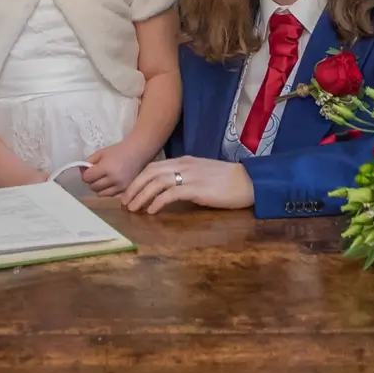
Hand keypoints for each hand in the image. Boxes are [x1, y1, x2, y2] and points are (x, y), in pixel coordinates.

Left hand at [81, 142, 153, 197]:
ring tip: (104, 179)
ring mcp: (121, 187)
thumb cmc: (118, 151)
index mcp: (106, 168)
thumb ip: (88, 162)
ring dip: (100, 188)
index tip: (89, 171)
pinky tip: (112, 183)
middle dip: (92, 181)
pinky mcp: (126, 191)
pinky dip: (109, 191)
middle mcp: (113, 179)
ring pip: (101, 194)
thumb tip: (81, 172)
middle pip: (93, 187)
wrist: (137, 152)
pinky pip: (111, 196)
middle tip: (96, 175)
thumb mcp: (101, 153)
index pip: (87, 178)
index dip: (85, 174)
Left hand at [121, 156, 253, 213]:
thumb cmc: (227, 181)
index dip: (138, 179)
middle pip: (150, 172)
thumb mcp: (202, 174)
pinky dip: (157, 202)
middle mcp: (184, 165)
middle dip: (134, 187)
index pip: (153, 167)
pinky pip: (171, 194)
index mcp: (184, 161)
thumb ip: (185, 178)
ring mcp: (190, 176)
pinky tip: (152, 211)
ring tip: (133, 208)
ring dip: (141, 195)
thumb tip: (169, 191)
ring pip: (156, 182)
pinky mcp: (197, 189)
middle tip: (124, 201)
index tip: (129, 192)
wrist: (248, 181)